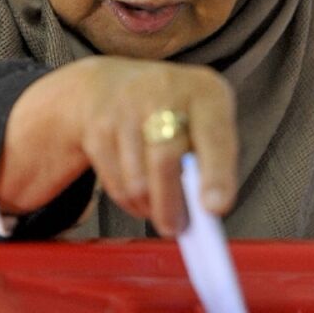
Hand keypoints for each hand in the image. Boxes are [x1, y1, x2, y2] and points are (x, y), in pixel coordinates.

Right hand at [0, 55, 238, 235]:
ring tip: (158, 205)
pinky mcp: (97, 127)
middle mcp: (164, 90)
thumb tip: (208, 210)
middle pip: (165, 161)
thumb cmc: (174, 112)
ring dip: (149, 206)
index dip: (216, 174)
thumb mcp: (204, 119)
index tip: (215, 209)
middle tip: (176, 228)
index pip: (214, 135)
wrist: (111, 84)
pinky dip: (129, 200)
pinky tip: (138, 192)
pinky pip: (115, 183)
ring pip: (137, 181)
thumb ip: (213, 158)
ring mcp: (125, 105)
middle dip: (171, 205)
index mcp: (204, 91)